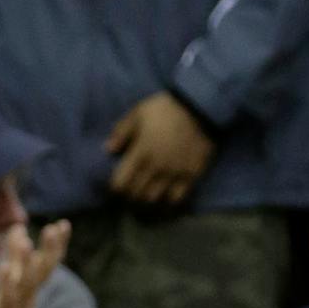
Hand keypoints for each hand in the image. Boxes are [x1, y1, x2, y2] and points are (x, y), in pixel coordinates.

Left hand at [0, 220, 68, 307]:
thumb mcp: (14, 282)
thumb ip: (17, 256)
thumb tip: (18, 227)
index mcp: (32, 285)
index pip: (49, 262)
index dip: (57, 244)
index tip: (64, 224)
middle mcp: (28, 292)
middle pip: (44, 269)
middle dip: (51, 249)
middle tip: (57, 227)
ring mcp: (18, 304)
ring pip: (26, 281)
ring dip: (26, 262)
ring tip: (26, 241)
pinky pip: (7, 297)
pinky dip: (6, 283)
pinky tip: (2, 267)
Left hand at [105, 91, 214, 207]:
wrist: (200, 107)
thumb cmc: (165, 109)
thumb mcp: (138, 113)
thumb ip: (121, 132)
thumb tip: (108, 149)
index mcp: (140, 153)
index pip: (120, 184)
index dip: (115, 187)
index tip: (117, 184)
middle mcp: (156, 168)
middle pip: (136, 195)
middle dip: (129, 195)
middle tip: (130, 190)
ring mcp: (174, 174)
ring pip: (154, 200)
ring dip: (147, 199)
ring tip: (146, 193)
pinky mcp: (191, 175)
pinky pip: (177, 198)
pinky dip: (168, 200)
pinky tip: (165, 195)